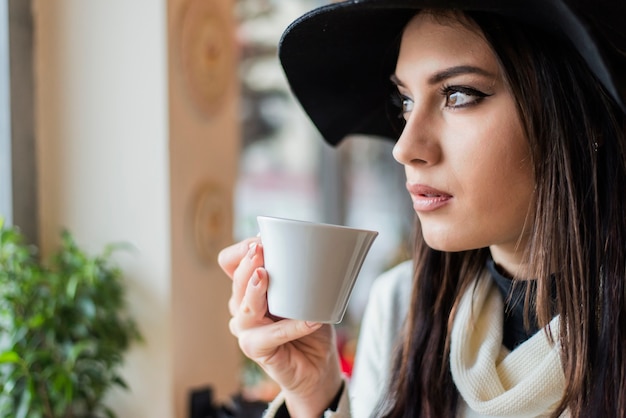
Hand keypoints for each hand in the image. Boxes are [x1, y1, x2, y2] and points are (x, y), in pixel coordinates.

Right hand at [218, 238, 343, 417]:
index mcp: (249, 287)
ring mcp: (245, 329)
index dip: (240, 251)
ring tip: (266, 277)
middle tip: (259, 249)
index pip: (230, 262)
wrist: (317, 365)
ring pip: (244, 307)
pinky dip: (291, 326)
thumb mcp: (307, 293)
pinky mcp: (255, 350)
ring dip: (256, 291)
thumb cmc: (310, 325)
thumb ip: (302, 274)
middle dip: (247, 263)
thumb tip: (315, 248)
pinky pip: (270, 335)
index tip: (261, 239)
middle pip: (236, 281)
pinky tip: (310, 320)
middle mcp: (241, 306)